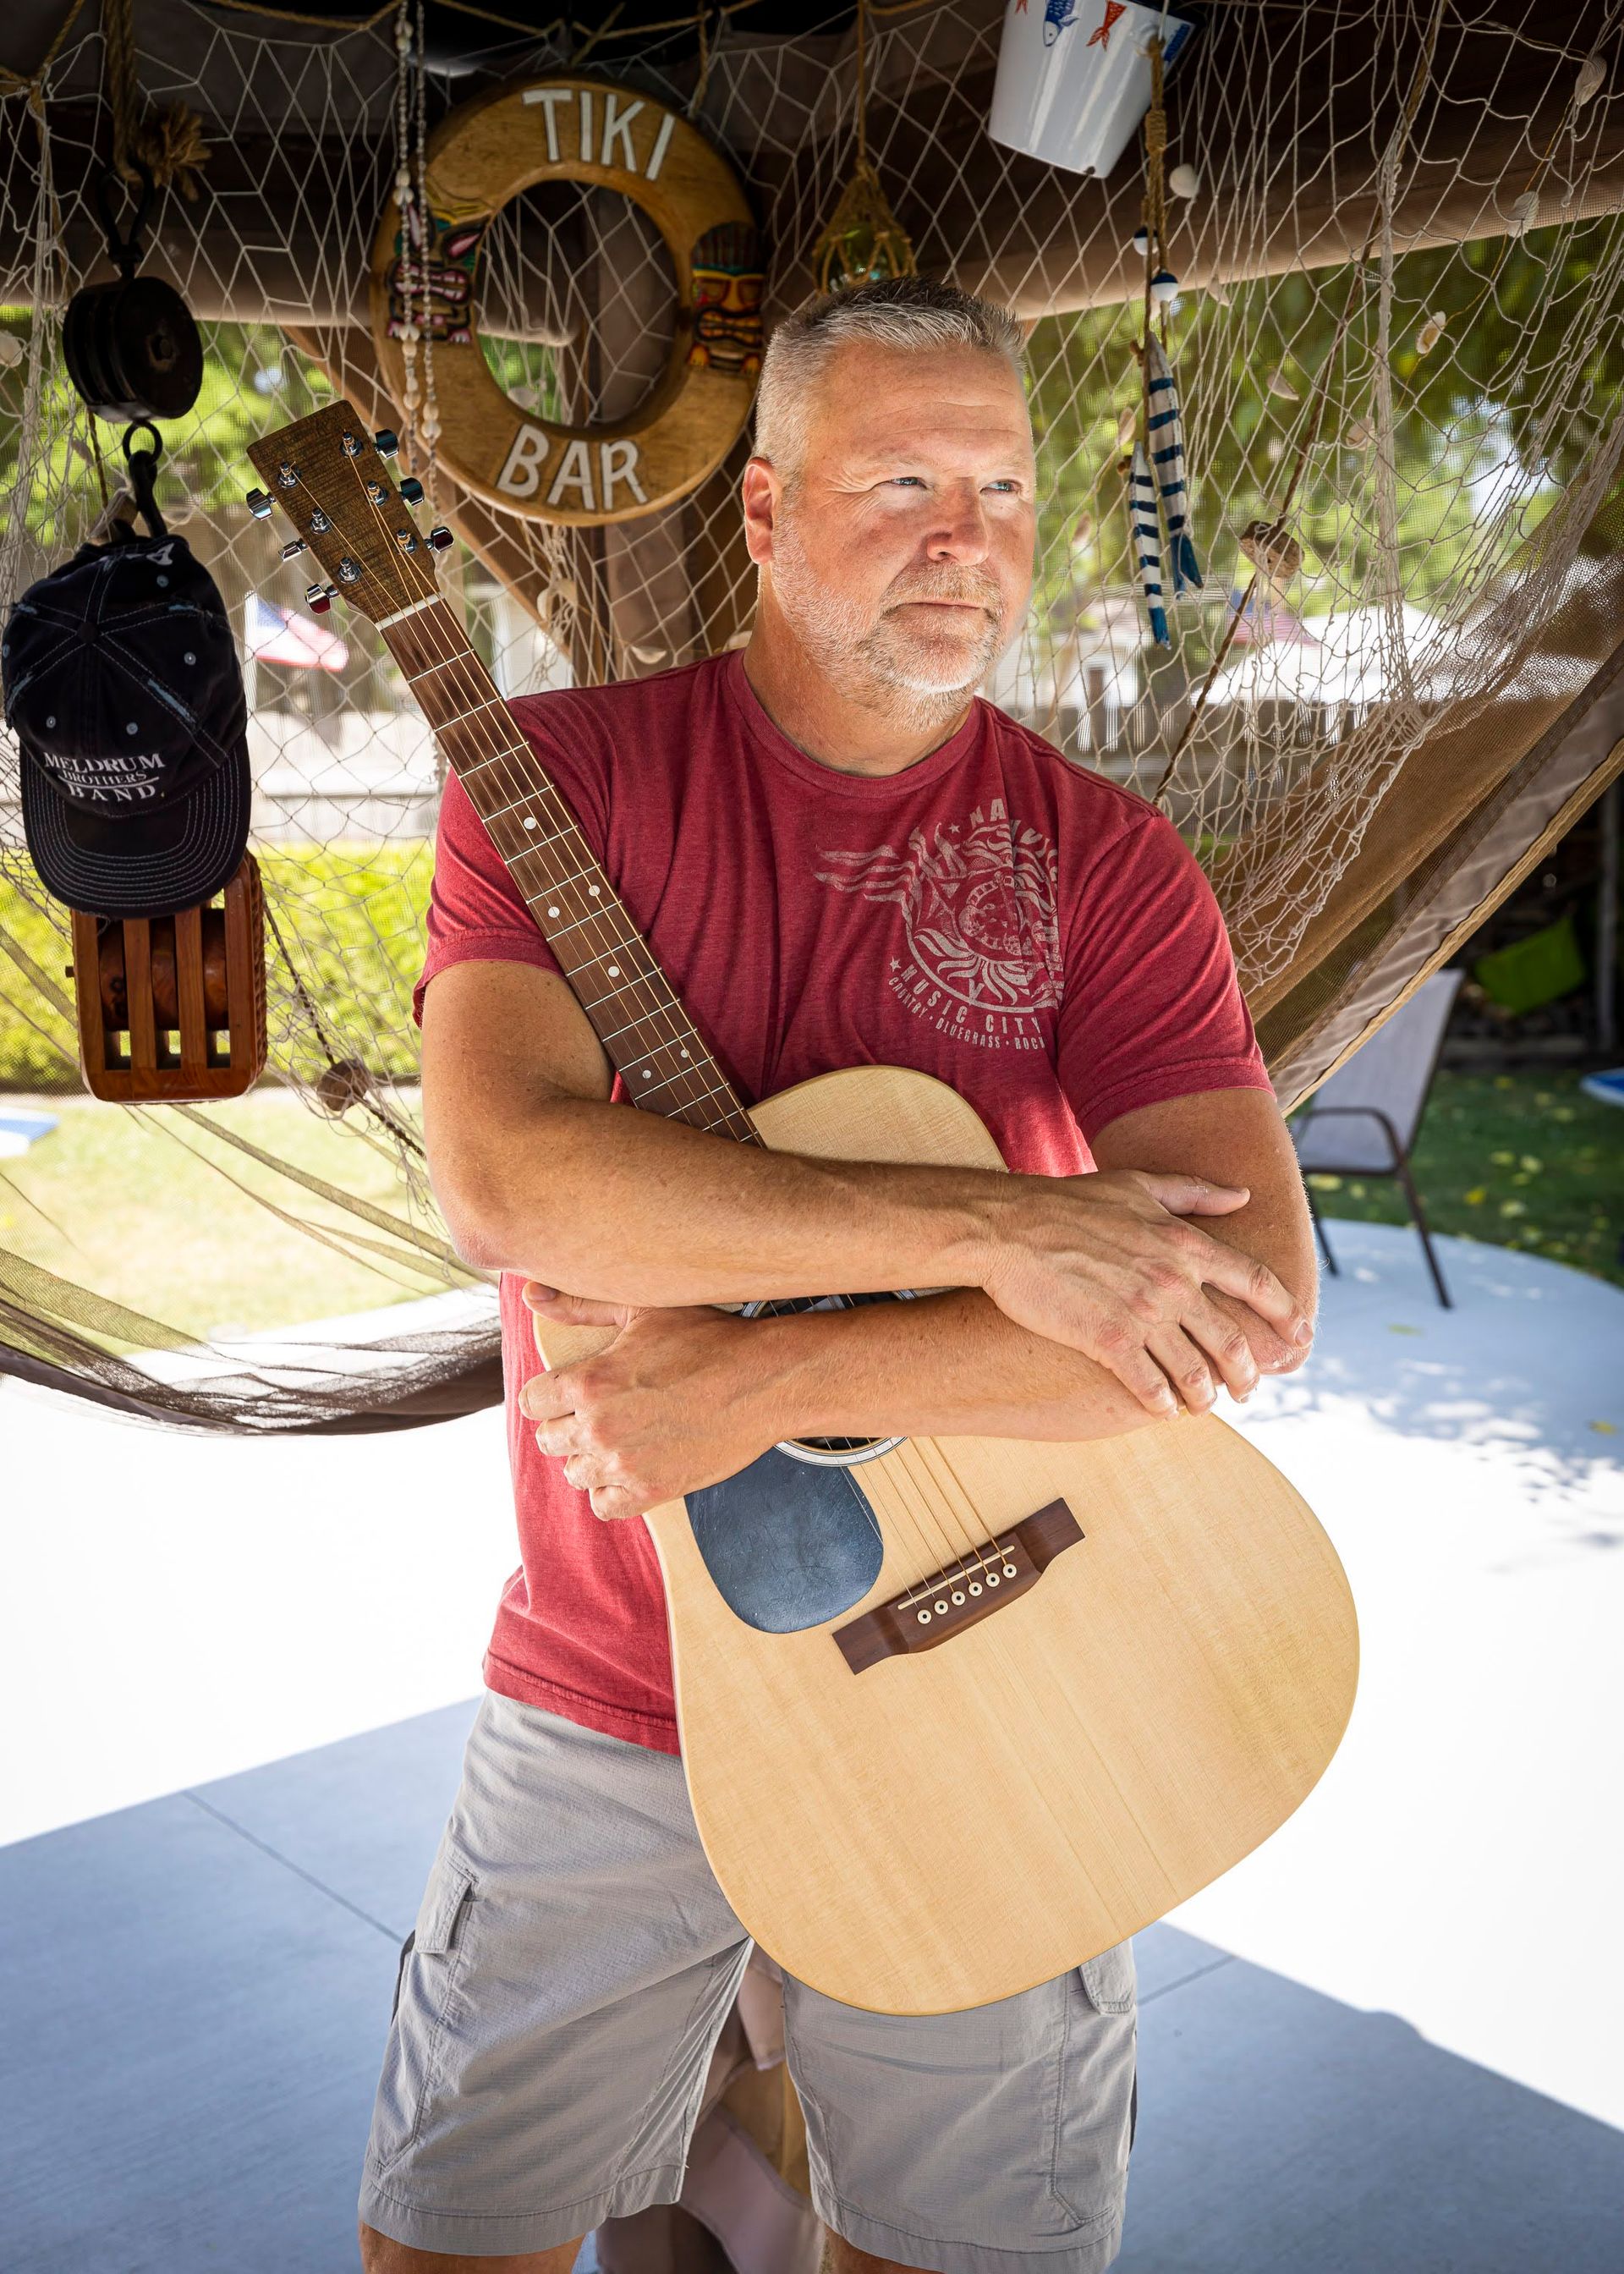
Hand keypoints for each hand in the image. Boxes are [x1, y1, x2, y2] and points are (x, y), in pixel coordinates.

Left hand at [518, 1287, 782, 1520]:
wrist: (763, 1381)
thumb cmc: (706, 1339)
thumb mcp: (641, 1309)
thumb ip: (580, 1306)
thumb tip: (529, 1294)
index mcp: (589, 1381)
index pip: (532, 1403)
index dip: (549, 1395)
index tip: (572, 1392)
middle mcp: (599, 1427)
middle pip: (549, 1441)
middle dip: (569, 1425)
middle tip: (603, 1412)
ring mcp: (624, 1463)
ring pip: (575, 1473)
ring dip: (591, 1458)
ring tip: (620, 1438)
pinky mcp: (652, 1490)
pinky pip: (604, 1506)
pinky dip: (611, 1491)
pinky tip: (630, 1467)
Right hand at [977, 1170, 1313, 1419]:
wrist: (1009, 1227)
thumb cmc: (1068, 1202)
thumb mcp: (1138, 1186)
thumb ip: (1195, 1193)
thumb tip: (1243, 1196)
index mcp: (1185, 1243)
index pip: (1255, 1282)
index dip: (1285, 1313)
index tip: (1300, 1338)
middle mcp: (1173, 1281)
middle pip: (1232, 1340)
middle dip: (1247, 1372)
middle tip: (1248, 1389)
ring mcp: (1142, 1314)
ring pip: (1195, 1371)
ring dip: (1206, 1396)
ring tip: (1203, 1407)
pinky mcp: (1108, 1341)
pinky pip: (1150, 1385)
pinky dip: (1163, 1404)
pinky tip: (1163, 1410)